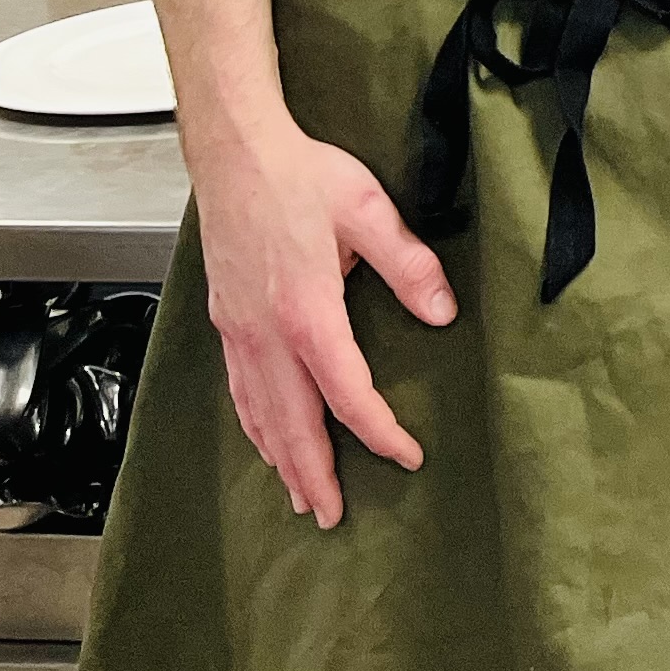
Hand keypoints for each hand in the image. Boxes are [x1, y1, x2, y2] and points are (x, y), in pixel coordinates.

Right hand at [193, 119, 451, 528]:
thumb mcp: (369, 211)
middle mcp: (264, 333)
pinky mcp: (226, 321)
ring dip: (279, 460)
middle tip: (333, 516)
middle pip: (290, 423)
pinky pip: (241, 391)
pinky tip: (265, 440)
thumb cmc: (301, 175)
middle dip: (313, 474)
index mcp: (305, 311)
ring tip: (300, 497)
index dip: (379, 431)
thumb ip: (410, 265)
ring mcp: (238, 331)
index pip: (346, 393)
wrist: (236, 154)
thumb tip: (443, 314)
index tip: (407, 456)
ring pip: (258, 414)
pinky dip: (255, 427)